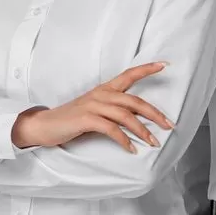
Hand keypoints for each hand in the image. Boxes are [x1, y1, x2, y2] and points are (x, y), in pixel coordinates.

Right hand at [11, 63, 174, 152]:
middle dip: (155, 114)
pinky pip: (111, 129)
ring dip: (143, 130)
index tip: (165, 65)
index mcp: (105, 89)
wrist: (45, 125)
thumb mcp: (95, 109)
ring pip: (126, 116)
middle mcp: (101, 94)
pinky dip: (124, 140)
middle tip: (170, 125)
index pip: (129, 74)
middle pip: (135, 101)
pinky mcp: (86, 119)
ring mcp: (93, 106)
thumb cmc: (72, 119)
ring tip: (154, 142)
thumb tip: (139, 118)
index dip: (147, 69)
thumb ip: (114, 110)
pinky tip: (132, 149)